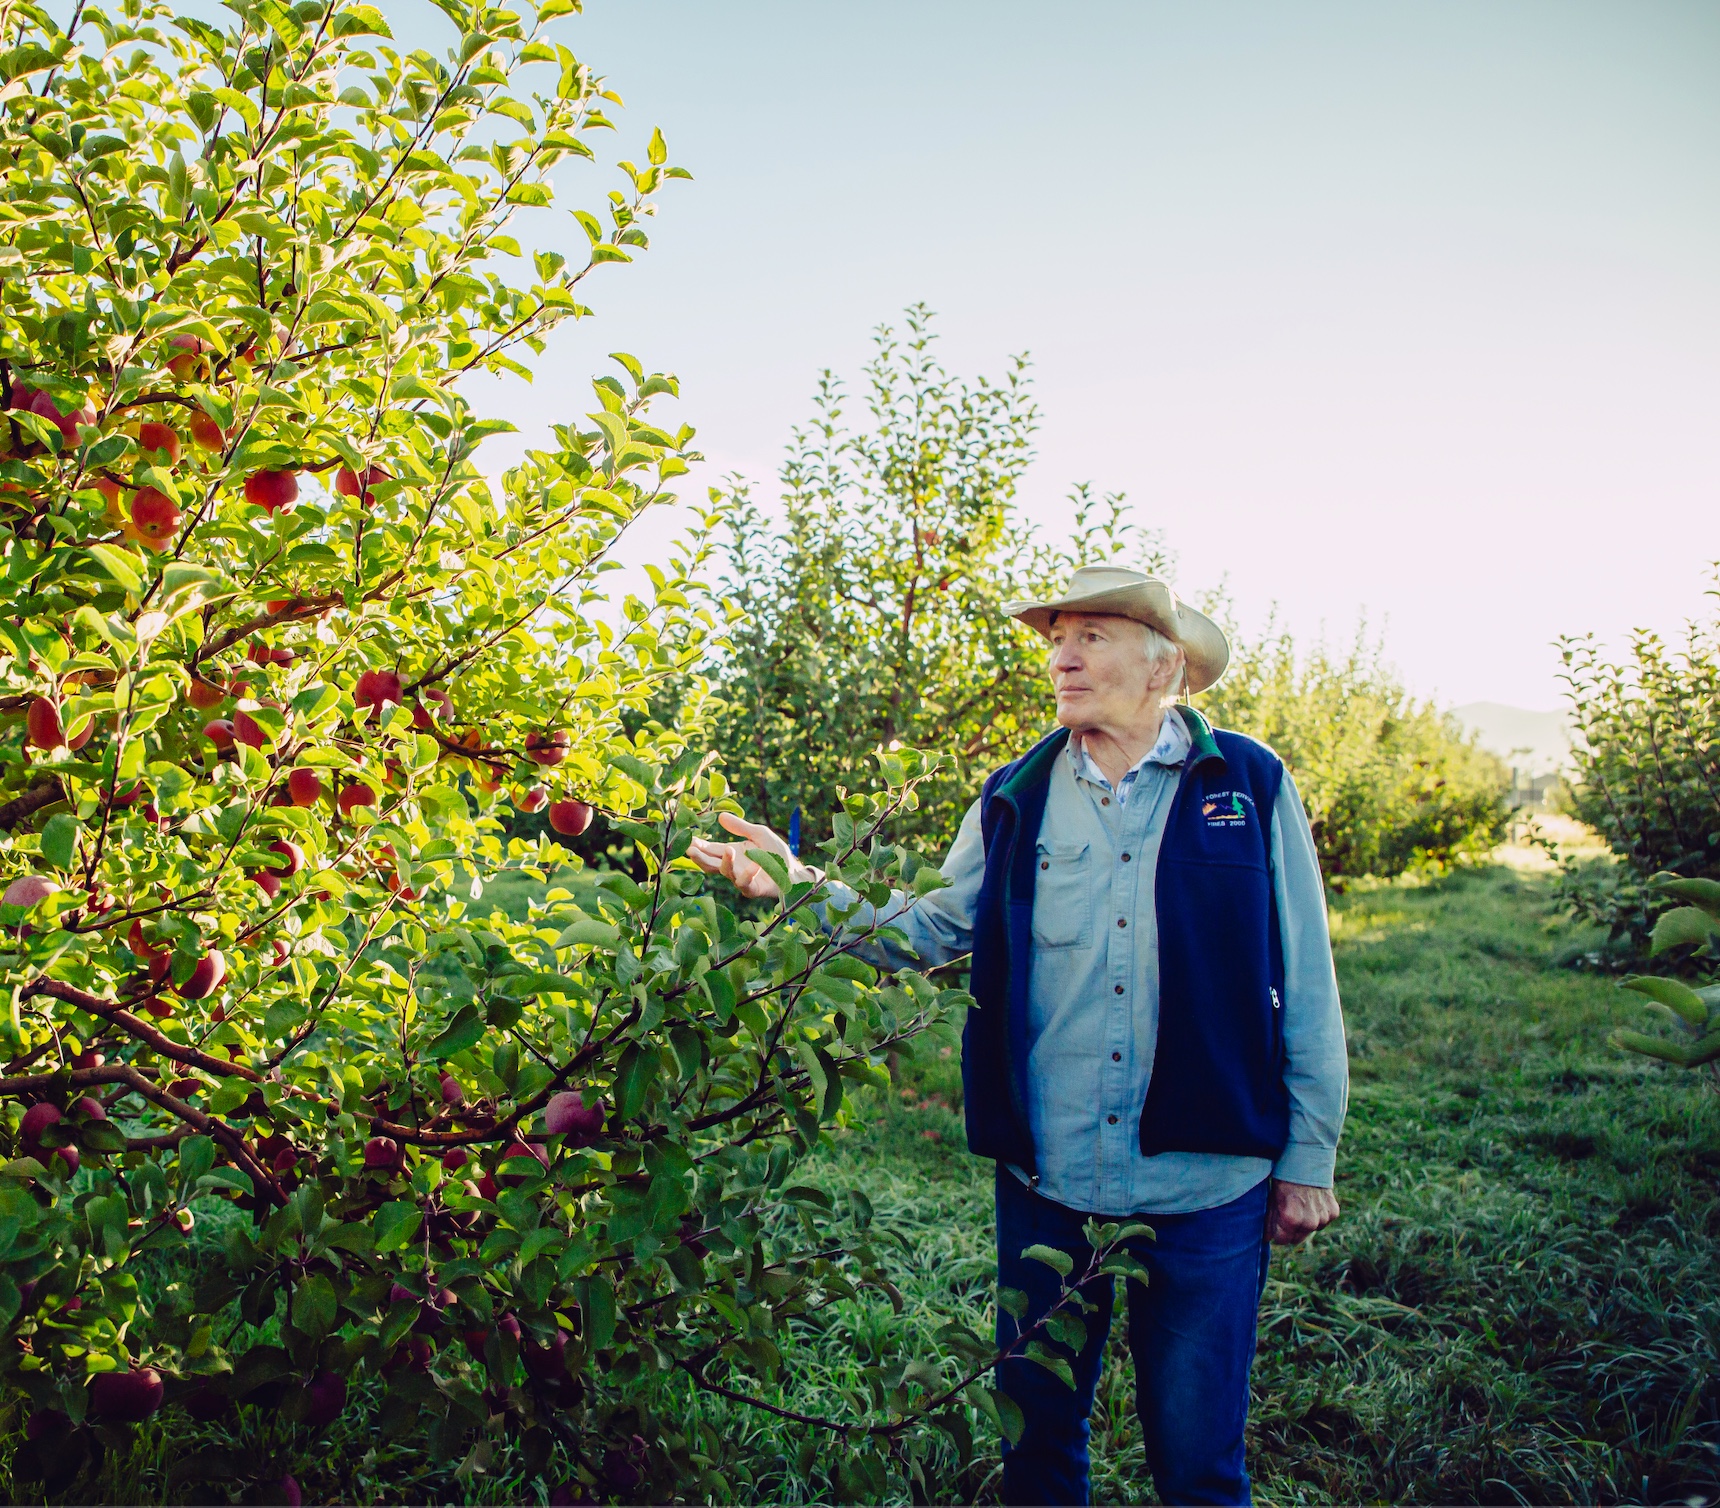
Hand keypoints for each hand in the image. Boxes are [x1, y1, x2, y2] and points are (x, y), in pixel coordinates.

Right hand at [686, 811, 816, 900]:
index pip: (712, 849)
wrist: (793, 871)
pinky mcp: (753, 889)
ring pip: (726, 873)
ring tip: (729, 850)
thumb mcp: (759, 834)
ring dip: (725, 862)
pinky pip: (746, 884)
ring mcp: (741, 879)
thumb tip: (720, 816)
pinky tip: (754, 865)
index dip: (700, 846)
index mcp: (733, 853)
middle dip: (700, 857)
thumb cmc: (776, 853)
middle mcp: (733, 867)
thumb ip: (740, 827)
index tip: (689, 840)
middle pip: (711, 864)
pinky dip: (748, 874)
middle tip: (690, 849)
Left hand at [1267, 1180, 1338, 1244]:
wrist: (1307, 1160)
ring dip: (1305, 1223)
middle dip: (1290, 1230)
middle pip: (1297, 1239)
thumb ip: (1270, 1221)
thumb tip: (1267, 1239)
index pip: (1282, 1240)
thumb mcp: (1273, 1198)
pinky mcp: (1333, 1212)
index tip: (1276, 1224)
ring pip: (1310, 1230)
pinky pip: (1323, 1221)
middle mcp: (1309, 1222)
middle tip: (1287, 1213)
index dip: (1277, 1232)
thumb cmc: (1285, 1178)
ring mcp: (1323, 1218)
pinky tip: (1312, 1201)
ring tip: (1300, 1204)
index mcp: (1291, 1219)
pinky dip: (1318, 1215)